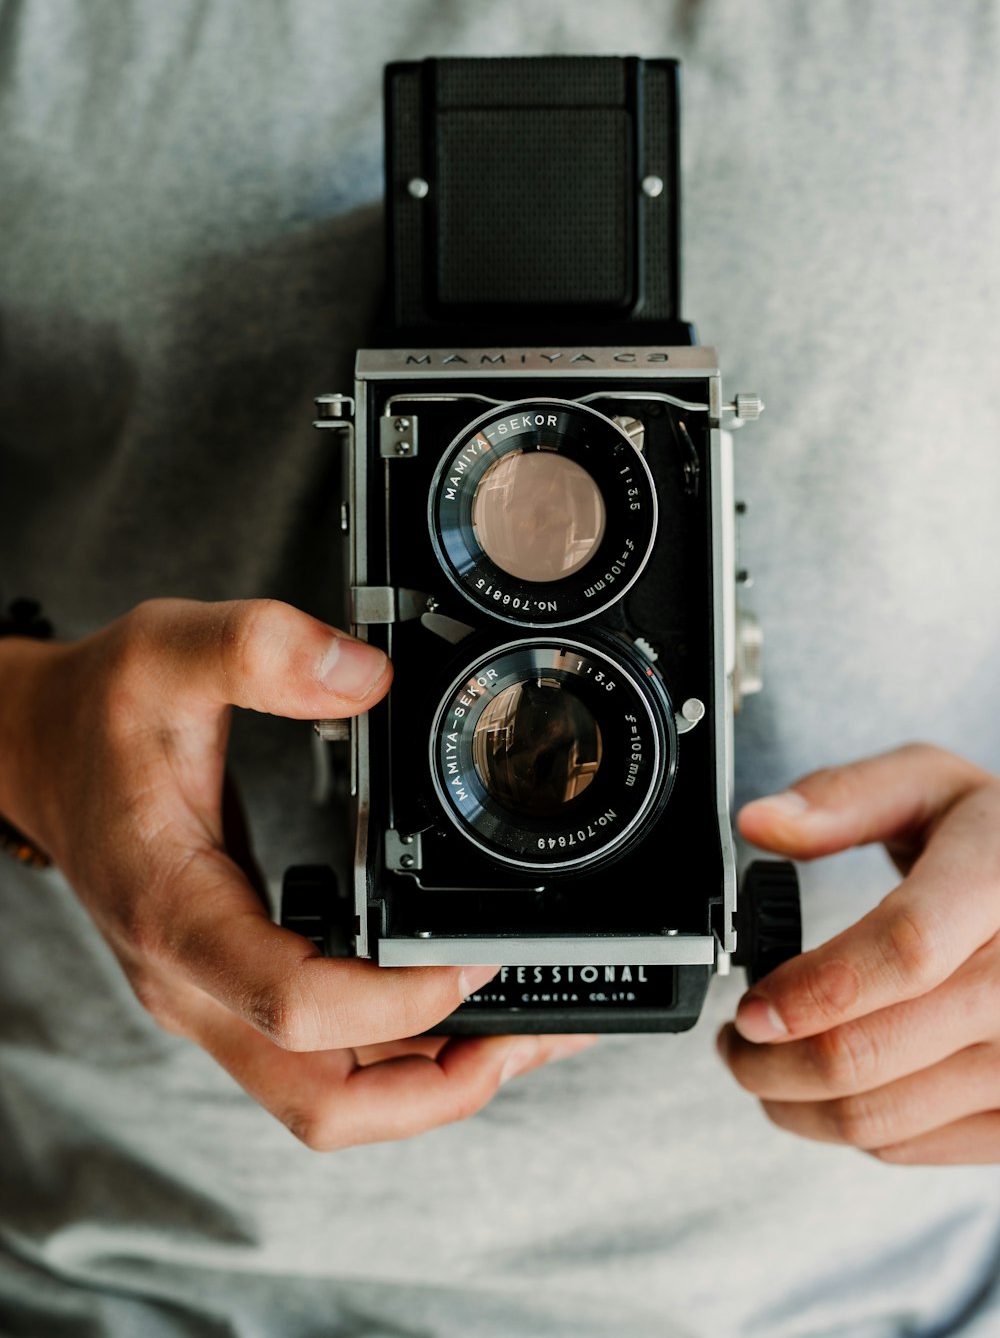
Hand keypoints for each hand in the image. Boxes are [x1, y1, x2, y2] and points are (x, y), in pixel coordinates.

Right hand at [0, 599, 593, 1147]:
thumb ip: (258, 648)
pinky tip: (463, 1004)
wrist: (39, 752)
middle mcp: (195, 981)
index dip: (397, 1001)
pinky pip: (327, 1056)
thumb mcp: (167, 649)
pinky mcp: (236, 988)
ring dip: (435, 1082)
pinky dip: (405, 1049)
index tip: (475, 958)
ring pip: (330, 1096)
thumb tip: (370, 678)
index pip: (292, 1005)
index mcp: (176, 912)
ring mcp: (215, 997)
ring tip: (530, 1030)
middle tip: (534, 1035)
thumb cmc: (97, 714)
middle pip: (322, 1102)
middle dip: (440, 1089)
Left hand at [717, 743, 999, 1163]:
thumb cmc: (998, 845)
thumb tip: (759, 821)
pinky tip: (832, 1089)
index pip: (905, 950)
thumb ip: (842, 798)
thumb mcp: (930, 787)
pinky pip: (919, 1146)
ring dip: (798, 1104)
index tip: (750, 1007)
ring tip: (765, 1066)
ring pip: (885, 1114)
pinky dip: (855, 1127)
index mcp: (998, 883)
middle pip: (873, 1050)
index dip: (811, 989)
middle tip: (735, 1041)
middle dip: (771, 1060)